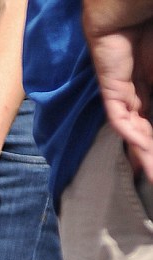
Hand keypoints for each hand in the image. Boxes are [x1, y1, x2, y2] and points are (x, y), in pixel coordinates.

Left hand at [83, 8, 152, 180]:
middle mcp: (141, 85)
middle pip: (148, 126)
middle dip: (152, 152)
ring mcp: (124, 85)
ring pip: (134, 126)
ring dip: (143, 152)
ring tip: (151, 175)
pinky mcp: (110, 84)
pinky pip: (119, 115)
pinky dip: (130, 133)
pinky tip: (140, 151)